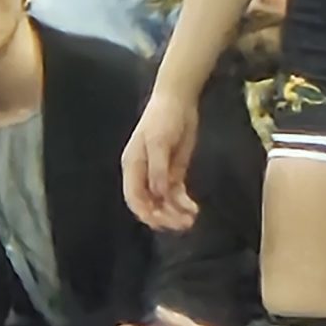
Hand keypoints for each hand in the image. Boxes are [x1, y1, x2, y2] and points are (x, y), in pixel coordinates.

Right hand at [122, 84, 201, 230]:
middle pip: (149, 204)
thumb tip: (158, 194)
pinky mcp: (174, 172)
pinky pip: (176, 193)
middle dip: (164, 216)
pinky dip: (183, 203)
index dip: (146, 213)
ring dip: (175, 213)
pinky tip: (193, 208)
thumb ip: (158, 169)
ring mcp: (159, 174)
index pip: (134, 198)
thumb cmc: (163, 118)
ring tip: (191, 219)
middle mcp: (143, 174)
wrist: (179, 101)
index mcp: (133, 166)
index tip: (161, 223)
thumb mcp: (159, 142)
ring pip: (164, 202)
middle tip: (183, 224)